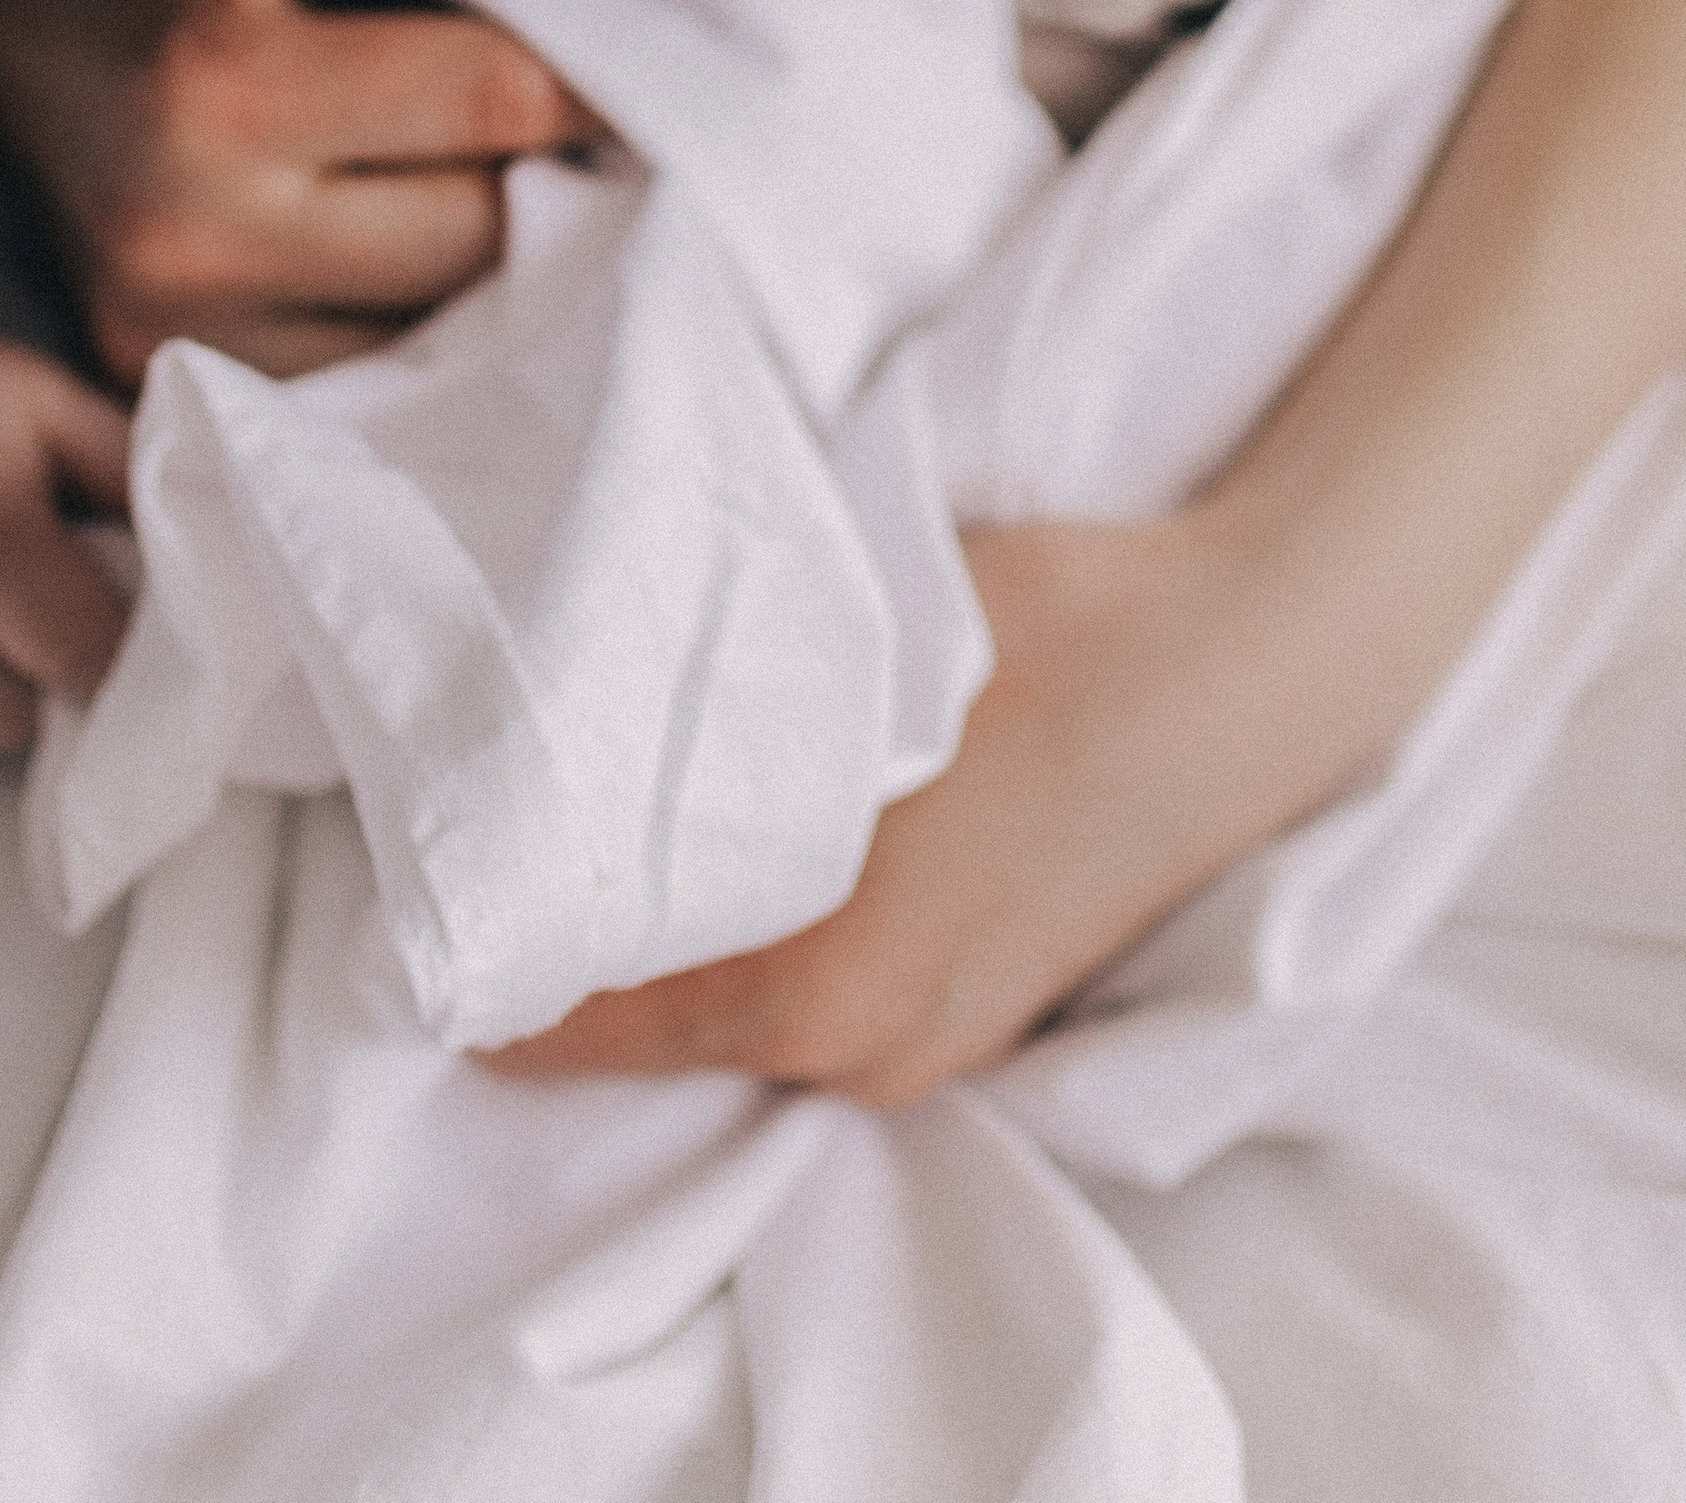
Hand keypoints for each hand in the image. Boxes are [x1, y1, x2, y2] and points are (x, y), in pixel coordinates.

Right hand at [0, 0, 593, 381]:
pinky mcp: (160, 389)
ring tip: (525, 203)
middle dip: (560, 186)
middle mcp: (190, 233)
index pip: (500, 103)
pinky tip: (432, 263)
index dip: (608, 80)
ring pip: (436, 333)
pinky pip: (360, 384)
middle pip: (482, 239)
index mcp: (224, 85)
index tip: (673, 66)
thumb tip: (644, 42)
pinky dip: (420, 327)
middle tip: (613, 141)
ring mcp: (168, 335)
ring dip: (503, 275)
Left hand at [487, 517, 1262, 1107]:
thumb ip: (721, 713)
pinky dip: (768, 951)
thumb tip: (585, 703)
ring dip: (678, 945)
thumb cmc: (1055, 633)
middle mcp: (861, 1053)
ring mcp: (938, 1049)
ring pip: (737, 1025)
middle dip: (580, 941)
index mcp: (809, 986)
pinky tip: (762, 849)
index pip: (573, 1016)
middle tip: (515, 818)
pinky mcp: (991, 1016)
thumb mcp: (855, 655)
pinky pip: (825, 1010)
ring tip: (627, 825)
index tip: (439, 847)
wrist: (1247, 662)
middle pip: (649, 1035)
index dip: (494, 933)